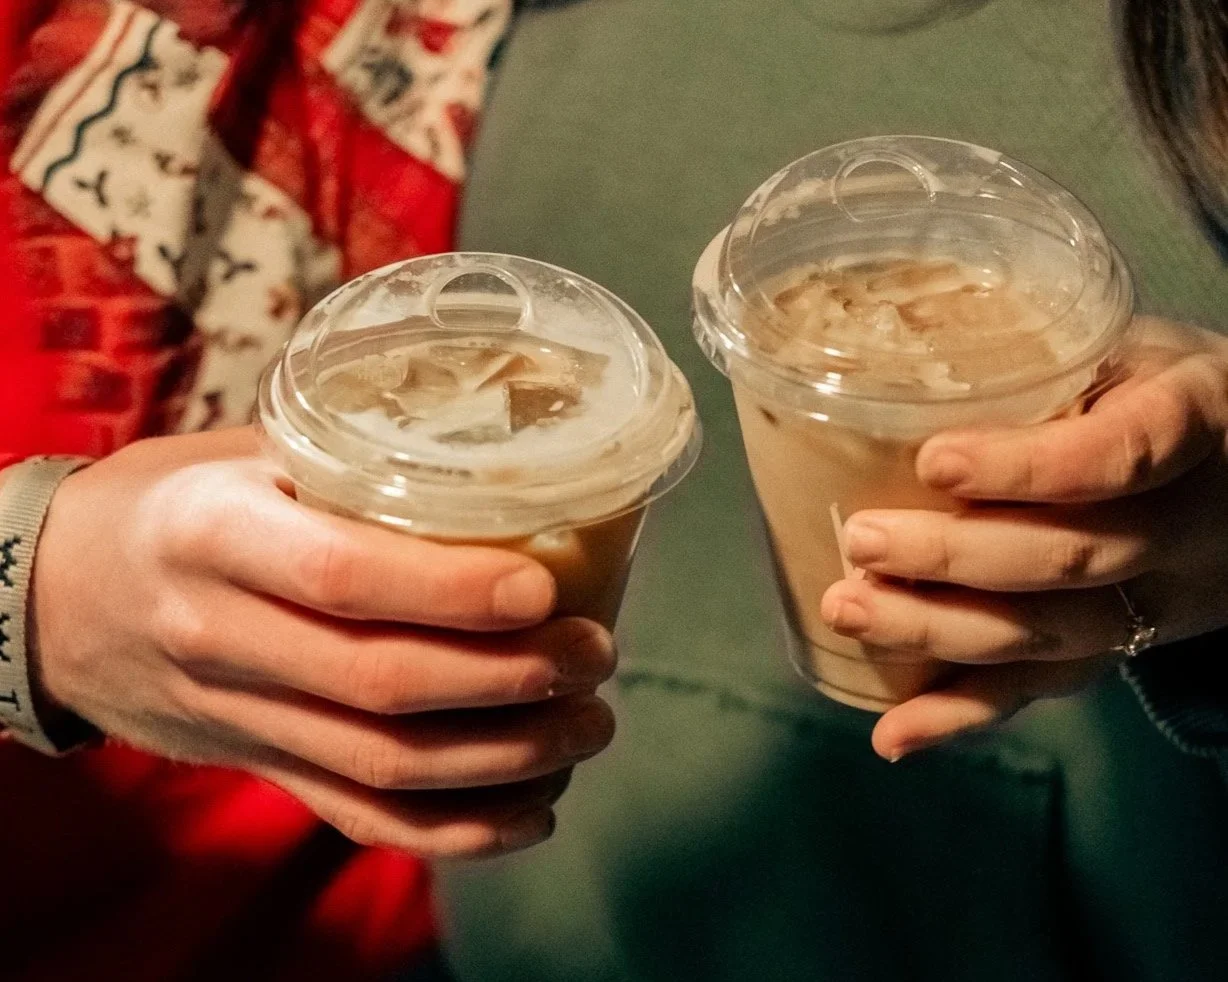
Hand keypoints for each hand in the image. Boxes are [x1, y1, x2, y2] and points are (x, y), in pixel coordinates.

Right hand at [30, 427, 615, 856]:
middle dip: (508, 680)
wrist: (63, 599)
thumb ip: (351, 458)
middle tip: (595, 656)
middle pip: (378, 684)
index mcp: (215, 532)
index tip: (546, 588)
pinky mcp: (256, 769)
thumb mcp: (243, 452)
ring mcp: (235, 717)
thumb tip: (506, 453)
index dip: (451, 589)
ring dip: (505, 757)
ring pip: (381, 764)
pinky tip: (535, 809)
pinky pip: (360, 817)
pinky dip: (457, 830)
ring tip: (590, 725)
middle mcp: (219, 634)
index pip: (339, 574)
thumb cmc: (176, 504)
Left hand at [817, 318, 1227, 759]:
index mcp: (1196, 424)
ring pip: (1048, 634)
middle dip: (955, 558)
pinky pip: (1042, 689)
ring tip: (847, 608)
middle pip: (1072, 557)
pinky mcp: (1117, 648)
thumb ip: (1044, 354)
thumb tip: (891, 339)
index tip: (937, 462)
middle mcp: (1185, 528)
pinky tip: (895, 735)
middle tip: (863, 539)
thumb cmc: (1155, 390)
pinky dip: (963, 716)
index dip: (1030, 468)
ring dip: (938, 631)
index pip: (1126, 454)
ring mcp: (1155, 603)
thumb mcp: (1128, 347)